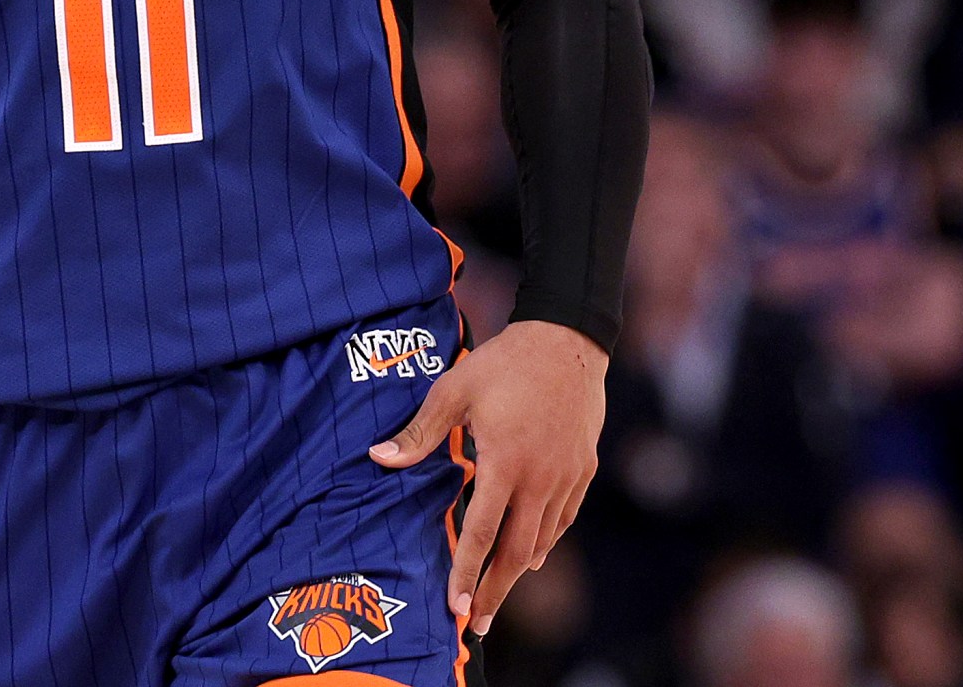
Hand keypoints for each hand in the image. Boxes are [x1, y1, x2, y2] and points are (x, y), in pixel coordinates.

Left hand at [369, 319, 606, 636]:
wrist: (568, 339)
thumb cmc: (505, 362)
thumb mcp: (454, 390)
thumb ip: (419, 433)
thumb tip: (378, 458)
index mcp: (505, 463)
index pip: (481, 532)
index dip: (466, 572)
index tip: (455, 606)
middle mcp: (540, 478)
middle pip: (517, 551)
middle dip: (495, 591)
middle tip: (478, 623)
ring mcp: (567, 476)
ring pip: (544, 538)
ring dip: (519, 569)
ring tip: (499, 592)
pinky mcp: (584, 468)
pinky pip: (565, 517)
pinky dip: (548, 540)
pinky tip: (535, 553)